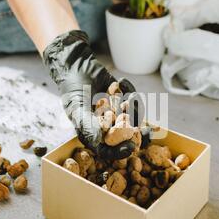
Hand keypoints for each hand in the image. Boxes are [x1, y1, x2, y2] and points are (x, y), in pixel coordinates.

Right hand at [44, 31, 140, 159]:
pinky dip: (129, 90)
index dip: (119, 151)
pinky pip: (133, 100)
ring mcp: (116, 112)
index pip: (107, 149)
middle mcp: (106, 126)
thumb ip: (87, 125)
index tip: (131, 147)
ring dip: (134, 108)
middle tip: (145, 130)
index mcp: (93, 134)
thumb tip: (98, 141)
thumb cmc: (72, 90)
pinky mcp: (122, 98)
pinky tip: (120, 81)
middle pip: (125, 137)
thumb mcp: (76, 108)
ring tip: (128, 97)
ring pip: (134, 117)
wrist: (76, 66)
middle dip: (137, 133)